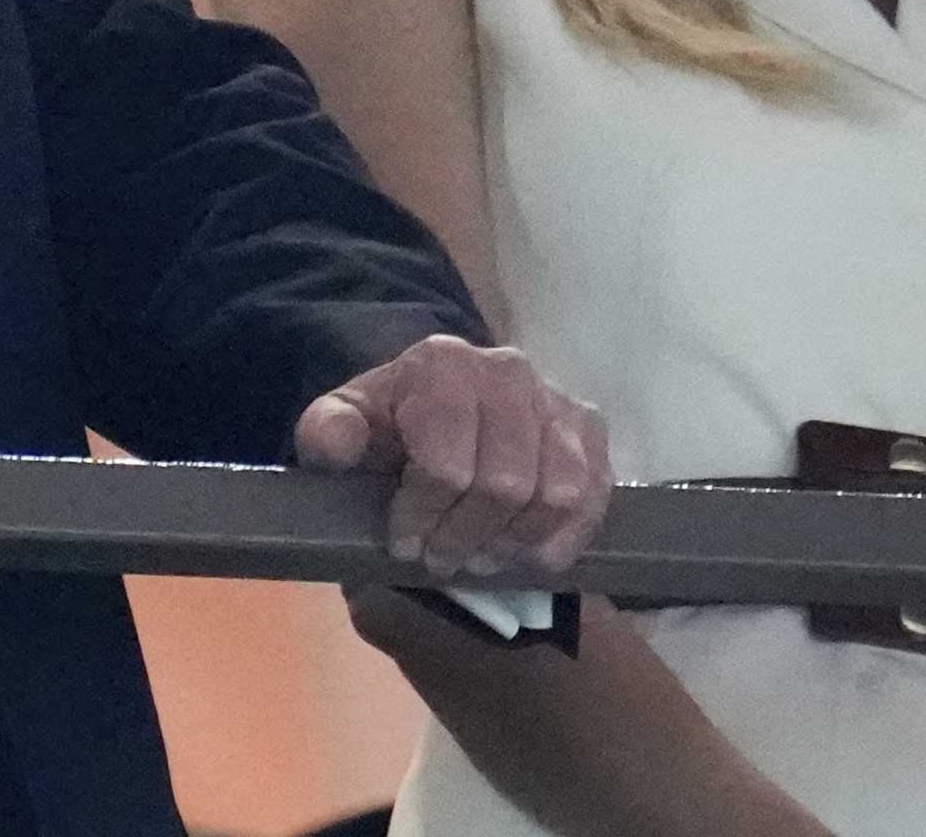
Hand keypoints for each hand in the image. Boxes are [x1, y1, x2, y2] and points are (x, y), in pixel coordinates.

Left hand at [296, 334, 609, 580]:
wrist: (435, 404)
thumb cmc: (389, 425)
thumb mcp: (343, 425)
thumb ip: (329, 433)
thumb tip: (337, 444)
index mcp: (442, 364)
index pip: (445, 464)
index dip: (423, 518)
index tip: (403, 545)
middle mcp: (508, 370)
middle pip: (503, 484)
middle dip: (466, 536)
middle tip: (442, 561)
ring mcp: (556, 398)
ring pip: (556, 492)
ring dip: (515, 541)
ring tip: (481, 559)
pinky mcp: (590, 427)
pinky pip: (596, 493)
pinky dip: (566, 536)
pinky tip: (533, 558)